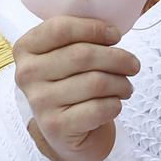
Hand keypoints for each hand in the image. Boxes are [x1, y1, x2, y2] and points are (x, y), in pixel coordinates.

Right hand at [13, 17, 139, 160]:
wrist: (69, 132)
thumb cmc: (74, 84)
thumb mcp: (69, 55)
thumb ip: (82, 37)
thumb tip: (113, 28)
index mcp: (26, 49)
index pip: (60, 28)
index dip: (94, 28)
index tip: (116, 35)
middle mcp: (27, 74)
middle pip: (83, 55)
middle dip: (118, 58)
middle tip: (133, 65)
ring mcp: (39, 102)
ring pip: (96, 82)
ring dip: (121, 84)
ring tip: (126, 87)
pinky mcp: (56, 126)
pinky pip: (100, 108)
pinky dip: (116, 104)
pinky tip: (114, 104)